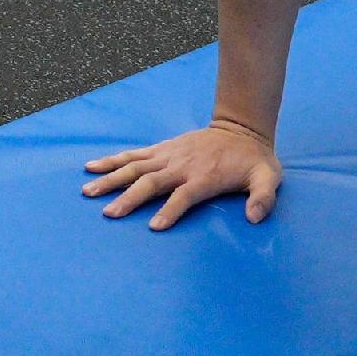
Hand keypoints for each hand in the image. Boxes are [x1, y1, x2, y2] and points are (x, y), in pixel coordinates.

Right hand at [81, 120, 281, 227]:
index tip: (154, 227)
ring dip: (111, 178)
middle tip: (109, 213)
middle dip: (129, 197)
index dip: (170, 211)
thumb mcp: (268, 177)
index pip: (183, 196)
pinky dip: (112, 160)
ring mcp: (168, 156)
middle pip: (150, 182)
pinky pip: (133, 155)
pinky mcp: (161, 149)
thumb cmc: (253, 160)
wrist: (241, 129)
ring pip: (135, 167)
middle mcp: (181, 166)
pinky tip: (92, 166)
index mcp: (204, 177)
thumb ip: (263, 197)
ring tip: (88, 190)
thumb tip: (254, 217)